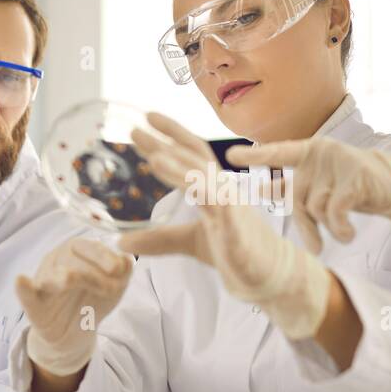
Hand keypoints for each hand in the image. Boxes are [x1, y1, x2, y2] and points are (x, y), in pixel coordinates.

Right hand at [15, 237, 133, 375]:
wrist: (75, 333)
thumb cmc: (93, 300)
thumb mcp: (114, 288)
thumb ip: (123, 274)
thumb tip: (128, 260)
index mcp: (76, 253)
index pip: (88, 247)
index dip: (103, 256)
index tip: (118, 269)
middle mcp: (57, 262)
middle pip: (71, 260)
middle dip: (93, 273)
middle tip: (111, 289)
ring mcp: (43, 282)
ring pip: (51, 276)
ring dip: (63, 278)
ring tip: (69, 280)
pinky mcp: (33, 306)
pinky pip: (26, 295)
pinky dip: (24, 288)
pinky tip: (21, 280)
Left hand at [119, 112, 331, 339]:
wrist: (269, 273)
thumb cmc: (235, 250)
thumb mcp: (189, 241)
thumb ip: (159, 239)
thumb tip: (122, 243)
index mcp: (213, 187)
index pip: (191, 153)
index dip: (171, 134)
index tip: (146, 118)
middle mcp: (222, 188)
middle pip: (193, 157)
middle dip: (165, 141)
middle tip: (134, 129)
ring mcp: (230, 204)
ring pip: (203, 176)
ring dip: (178, 165)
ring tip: (153, 156)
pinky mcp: (235, 224)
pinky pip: (216, 202)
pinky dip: (200, 193)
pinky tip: (188, 189)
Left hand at [226, 136, 390, 251]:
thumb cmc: (353, 187)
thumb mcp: (323, 186)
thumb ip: (294, 187)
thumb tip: (260, 189)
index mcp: (310, 152)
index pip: (277, 153)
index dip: (255, 156)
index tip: (229, 157)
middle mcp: (322, 154)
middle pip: (298, 196)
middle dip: (306, 225)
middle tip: (314, 246)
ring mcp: (339, 164)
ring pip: (317, 206)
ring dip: (328, 227)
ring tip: (343, 232)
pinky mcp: (356, 179)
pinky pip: (335, 211)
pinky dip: (339, 228)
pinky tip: (347, 235)